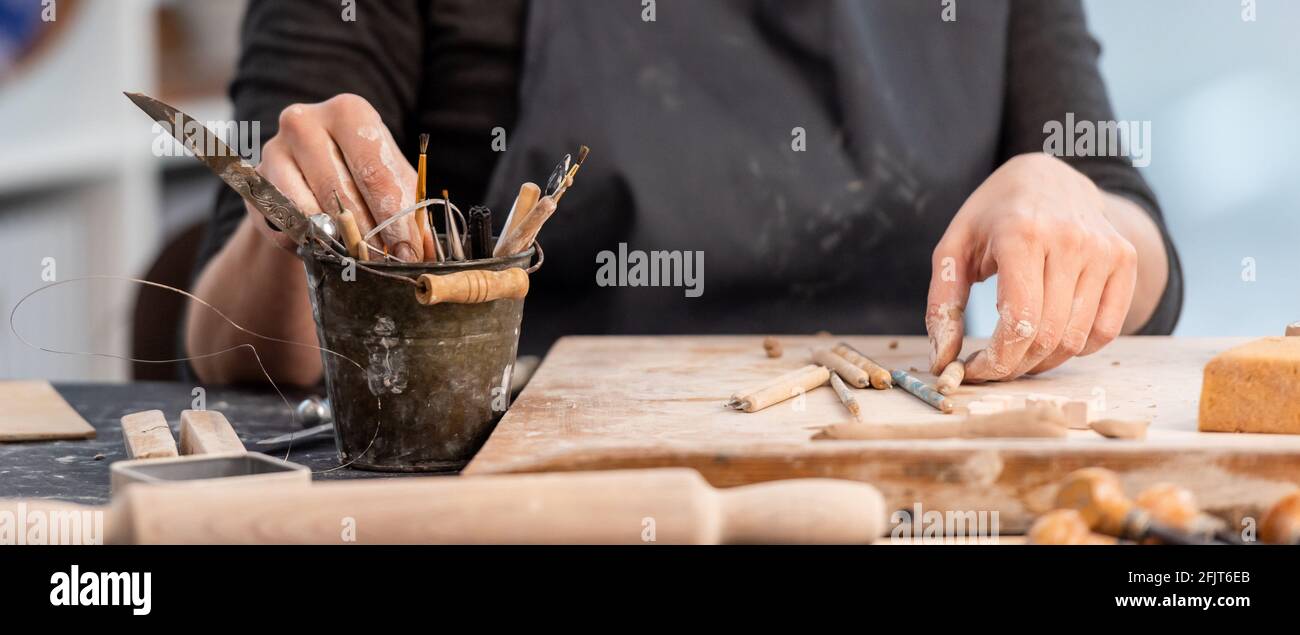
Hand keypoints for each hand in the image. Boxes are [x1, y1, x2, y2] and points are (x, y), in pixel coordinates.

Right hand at [251, 94, 421, 260]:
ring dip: (338, 244)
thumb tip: (425, 251)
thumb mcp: (394, 184)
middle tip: (388, 265)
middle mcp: (304, 122)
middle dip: (369, 236)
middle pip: (341, 191)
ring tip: (362, 263)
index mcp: (349, 112)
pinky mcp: (255, 183)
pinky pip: (283, 225)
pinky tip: (329, 254)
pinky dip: (309, 246)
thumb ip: (410, 211)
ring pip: (308, 210)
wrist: (313, 177)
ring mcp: (273, 150)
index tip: (408, 253)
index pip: (374, 170)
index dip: (395, 218)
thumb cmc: (364, 177)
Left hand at [926, 153, 1138, 381]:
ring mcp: (1103, 249)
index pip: (1019, 320)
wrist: (1048, 176)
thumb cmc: (993, 217)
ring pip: (1076, 339)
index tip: (975, 370)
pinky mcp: (1125, 259)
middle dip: (1014, 366)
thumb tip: (942, 360)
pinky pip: (1107, 330)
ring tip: (1018, 353)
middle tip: (993, 367)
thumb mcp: (954, 249)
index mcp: (1021, 234)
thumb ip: (942, 305)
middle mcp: (1069, 240)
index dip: (996, 359)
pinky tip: (1051, 339)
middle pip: (1047, 335)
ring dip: (1043, 361)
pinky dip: (1078, 348)